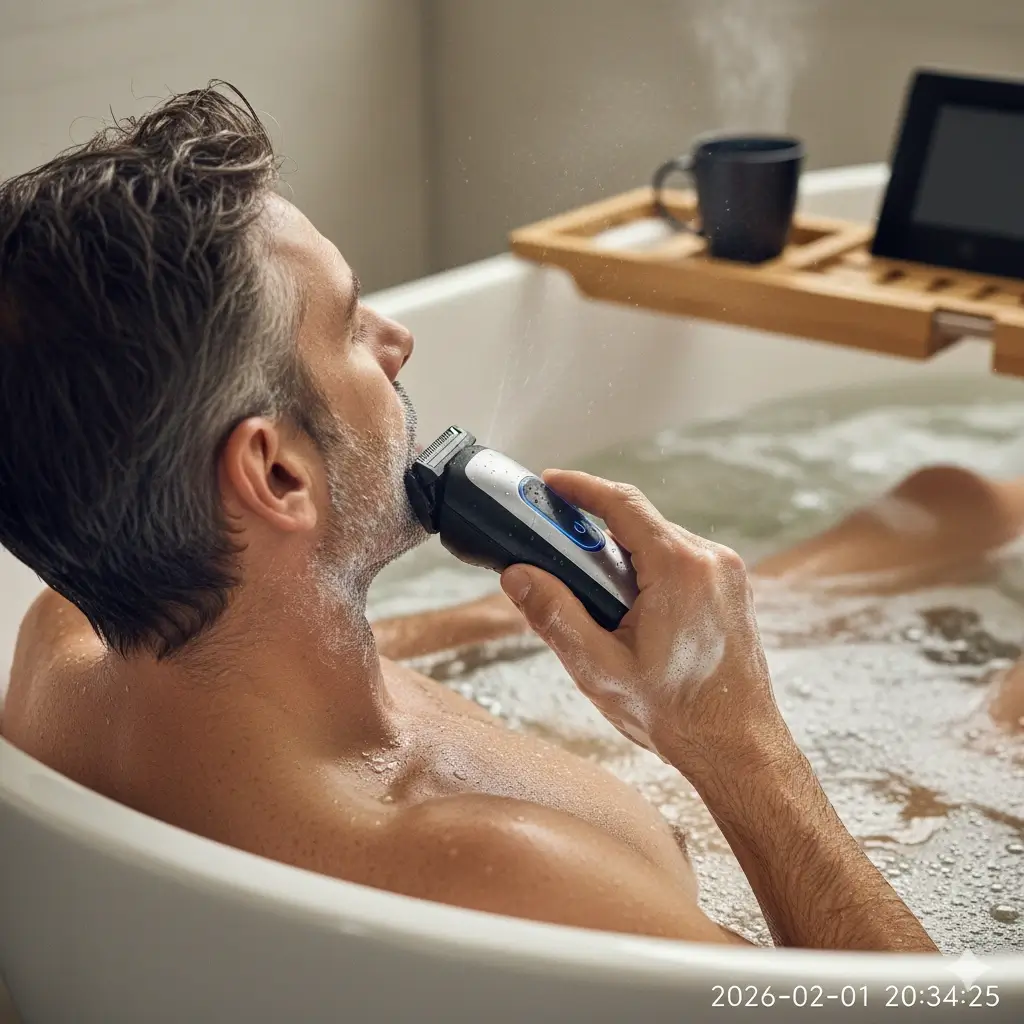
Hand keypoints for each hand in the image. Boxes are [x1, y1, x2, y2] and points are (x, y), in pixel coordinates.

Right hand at [500, 470, 781, 773]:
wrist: (739, 749)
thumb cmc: (677, 714)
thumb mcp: (600, 669)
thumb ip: (555, 616)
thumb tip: (518, 577)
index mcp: (679, 569)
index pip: (622, 503)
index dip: (580, 487)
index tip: (550, 483)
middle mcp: (710, 560)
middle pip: (640, 523)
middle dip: (596, 534)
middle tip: (559, 558)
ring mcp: (728, 573)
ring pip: (661, 542)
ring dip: (624, 557)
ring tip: (596, 600)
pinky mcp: (733, 589)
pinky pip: (682, 561)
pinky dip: (650, 571)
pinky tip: (631, 610)